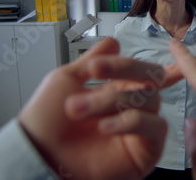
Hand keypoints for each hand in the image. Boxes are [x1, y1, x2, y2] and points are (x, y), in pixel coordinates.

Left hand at [19, 37, 195, 179]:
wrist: (39, 154)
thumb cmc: (47, 120)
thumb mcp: (67, 80)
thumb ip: (94, 59)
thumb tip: (113, 42)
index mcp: (118, 89)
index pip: (140, 69)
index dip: (132, 63)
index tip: (97, 66)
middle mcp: (133, 106)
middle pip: (152, 77)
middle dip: (126, 69)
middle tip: (94, 71)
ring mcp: (141, 128)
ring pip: (149, 99)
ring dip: (111, 100)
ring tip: (79, 109)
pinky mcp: (147, 150)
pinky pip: (156, 127)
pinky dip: (130, 121)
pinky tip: (104, 127)